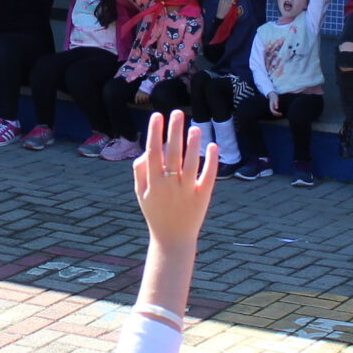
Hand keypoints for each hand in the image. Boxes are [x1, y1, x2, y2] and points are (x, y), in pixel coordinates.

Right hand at [131, 110, 214, 246]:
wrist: (172, 240)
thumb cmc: (155, 212)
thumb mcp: (141, 193)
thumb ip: (140, 171)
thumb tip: (148, 149)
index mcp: (153, 183)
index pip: (153, 153)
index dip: (154, 133)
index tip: (157, 115)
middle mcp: (169, 186)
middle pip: (172, 154)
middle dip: (173, 132)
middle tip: (177, 112)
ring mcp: (187, 192)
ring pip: (191, 164)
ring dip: (193, 145)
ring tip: (195, 128)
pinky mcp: (202, 197)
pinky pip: (208, 176)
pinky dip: (211, 161)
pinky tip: (212, 145)